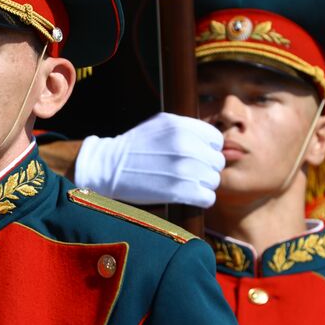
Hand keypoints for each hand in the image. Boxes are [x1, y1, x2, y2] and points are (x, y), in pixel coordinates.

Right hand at [73, 113, 224, 207]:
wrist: (108, 167)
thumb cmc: (136, 146)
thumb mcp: (161, 125)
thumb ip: (189, 129)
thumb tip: (217, 143)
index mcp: (182, 126)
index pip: (216, 140)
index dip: (208, 150)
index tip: (197, 157)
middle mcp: (185, 146)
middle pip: (216, 162)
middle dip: (205, 169)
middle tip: (189, 173)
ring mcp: (183, 170)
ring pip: (213, 181)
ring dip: (202, 185)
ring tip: (185, 184)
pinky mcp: (178, 192)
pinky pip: (208, 198)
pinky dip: (200, 200)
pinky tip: (186, 196)